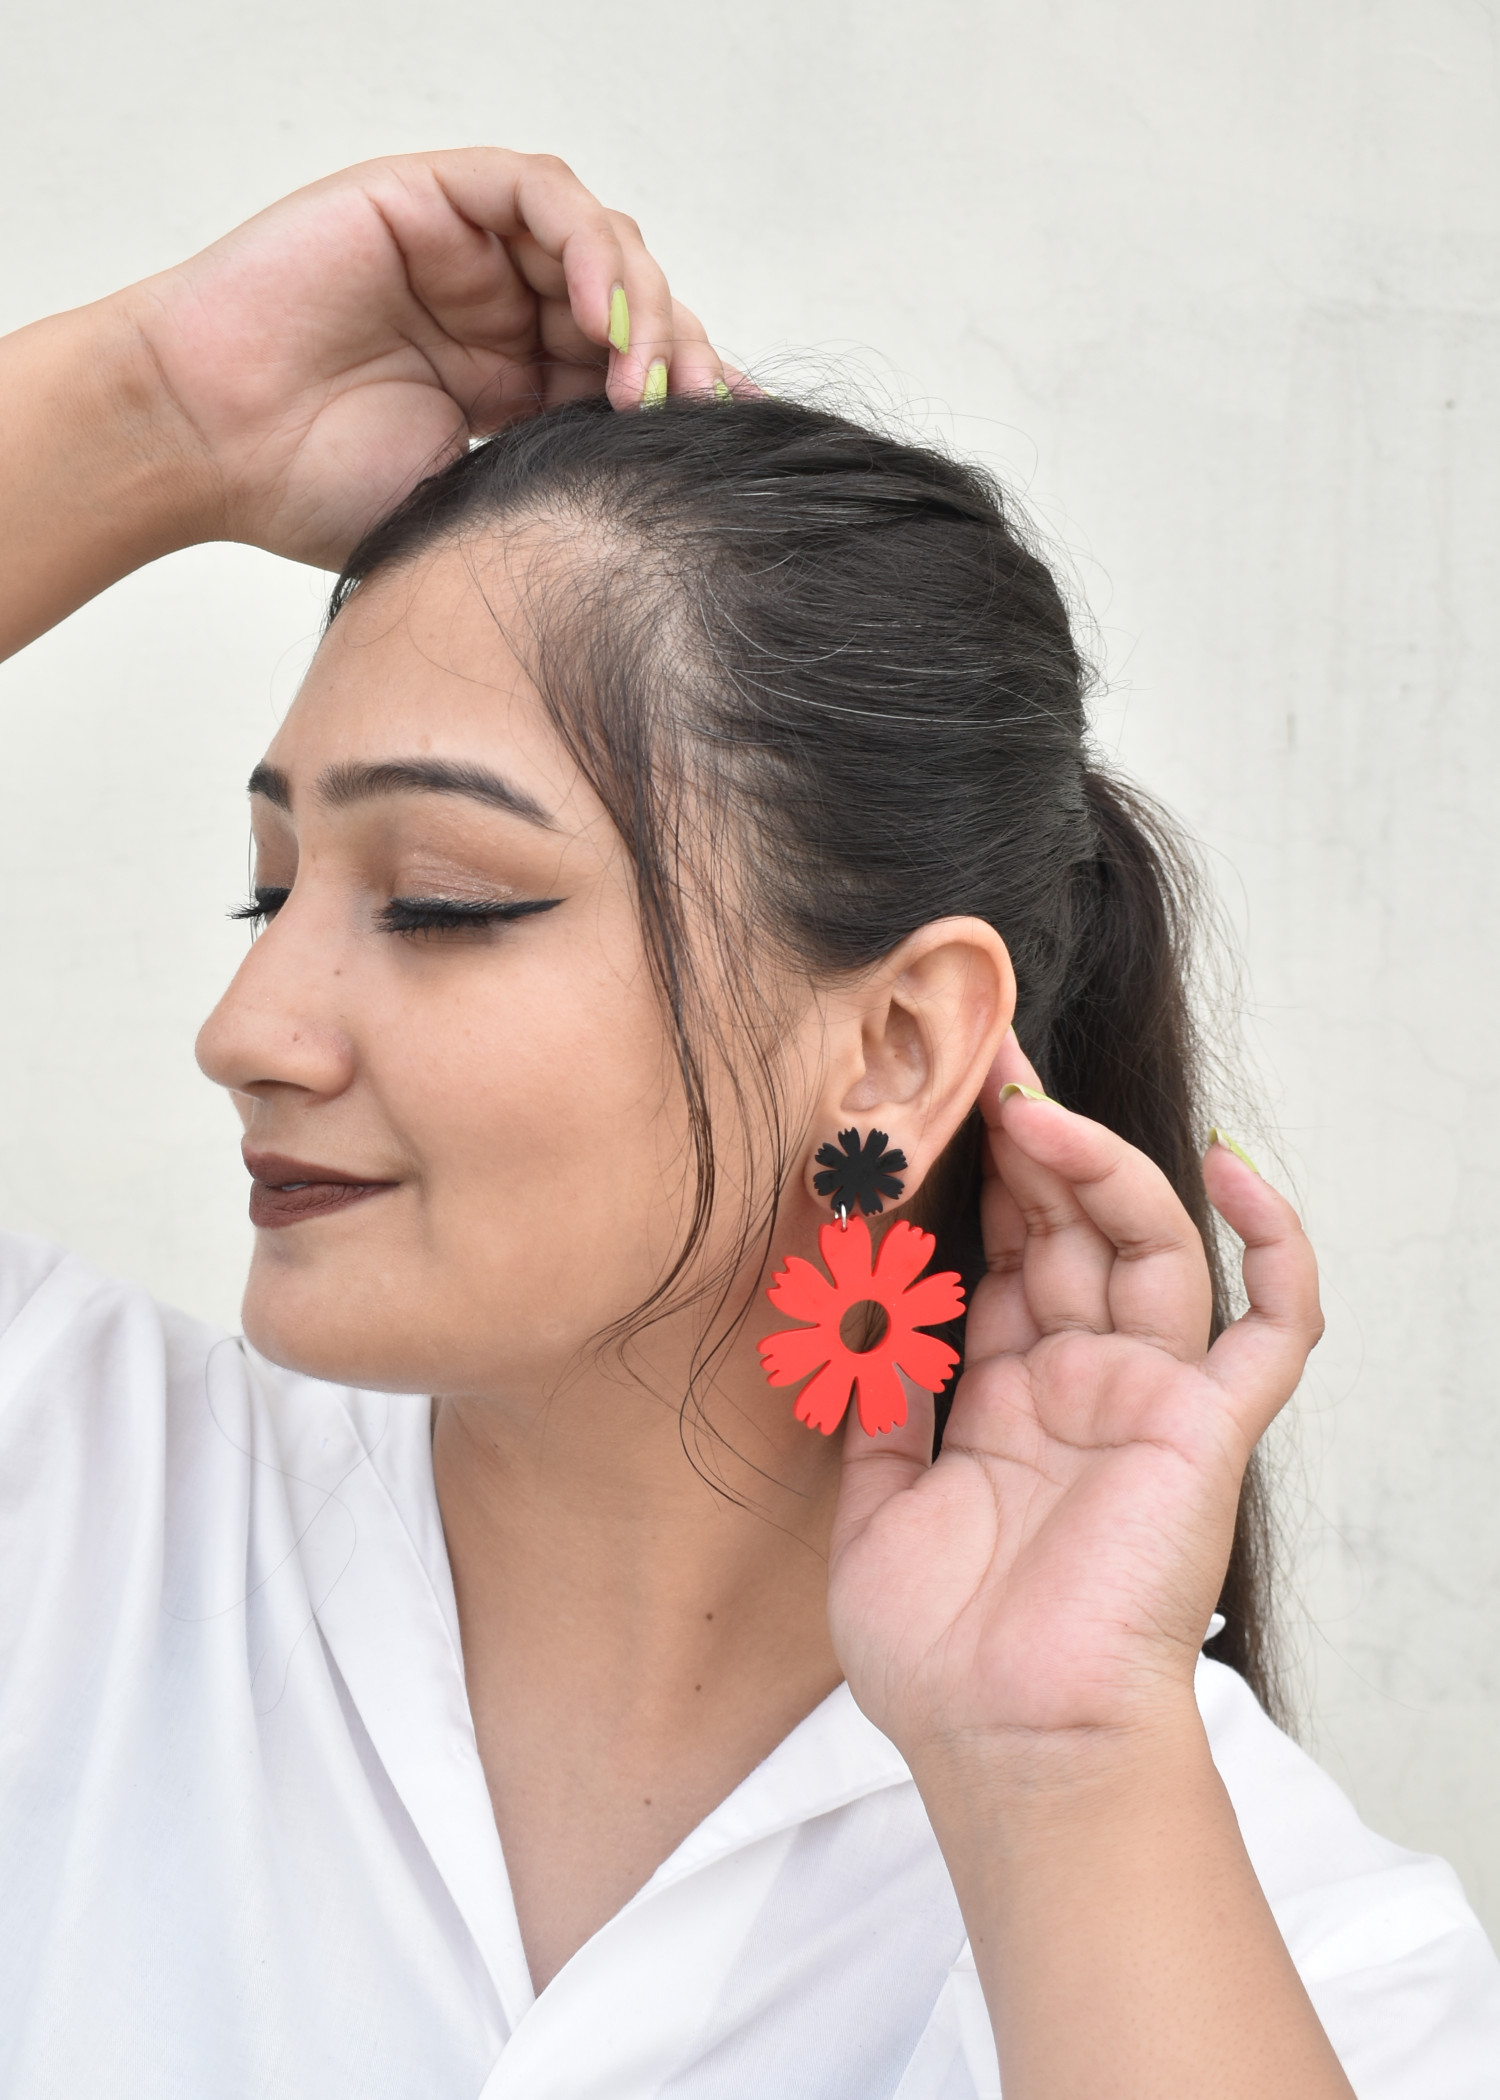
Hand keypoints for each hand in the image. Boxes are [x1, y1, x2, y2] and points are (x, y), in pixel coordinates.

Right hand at [118, 148, 727, 566]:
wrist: (207, 444)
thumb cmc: (308, 487)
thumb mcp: (465, 505)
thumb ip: (552, 481)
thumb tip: (655, 509)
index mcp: (516, 388)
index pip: (628, 374)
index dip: (686, 402)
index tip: (730, 451)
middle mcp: (502, 314)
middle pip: (630, 307)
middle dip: (679, 357)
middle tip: (701, 415)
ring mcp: (470, 254)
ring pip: (599, 246)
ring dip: (642, 306)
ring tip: (645, 380)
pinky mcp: (433, 198)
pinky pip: (540, 195)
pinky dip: (587, 243)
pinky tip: (601, 315)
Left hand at [827, 1031, 1321, 1763]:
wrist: (1007, 1745)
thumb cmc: (941, 1654)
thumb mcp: (876, 1513)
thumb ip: (879, 1412)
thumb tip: (859, 1323)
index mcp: (1011, 1399)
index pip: (1007, 1258)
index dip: (980, 1184)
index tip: (938, 1109)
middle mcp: (1083, 1383)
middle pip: (1073, 1231)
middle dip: (1031, 1144)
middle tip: (984, 1061)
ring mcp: (1149, 1398)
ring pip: (1150, 1245)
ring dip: (1100, 1166)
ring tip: (1034, 1107)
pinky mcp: (1206, 1425)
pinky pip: (1272, 1324)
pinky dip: (1273, 1243)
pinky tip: (1226, 1165)